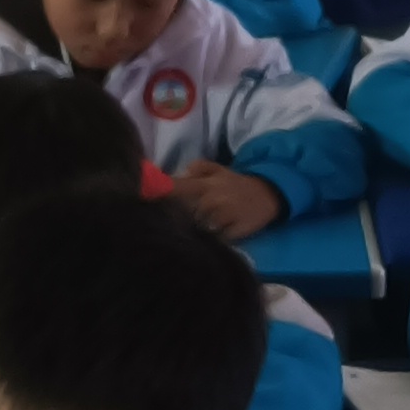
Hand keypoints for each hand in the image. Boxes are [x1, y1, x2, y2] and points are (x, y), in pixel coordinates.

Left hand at [167, 160, 283, 237]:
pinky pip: (215, 240)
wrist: (267, 195)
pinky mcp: (233, 233)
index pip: (175, 188)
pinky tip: (212, 238)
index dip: (157, 194)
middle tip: (172, 223)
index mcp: (204, 185)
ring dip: (194, 232)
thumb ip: (197, 169)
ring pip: (197, 229)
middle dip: (176, 219)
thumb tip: (178, 174)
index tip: (142, 199)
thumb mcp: (217, 170)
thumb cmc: (236, 185)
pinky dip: (211, 241)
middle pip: (182, 214)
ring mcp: (223, 217)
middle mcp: (211, 199)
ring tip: (194, 232)